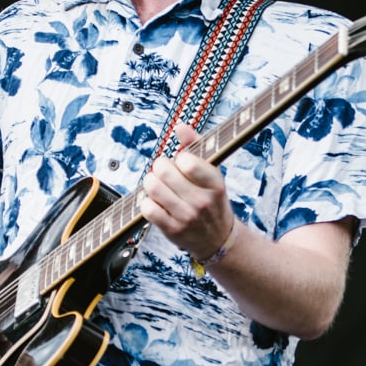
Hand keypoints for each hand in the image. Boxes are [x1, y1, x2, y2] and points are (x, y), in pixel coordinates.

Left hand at [141, 124, 235, 261]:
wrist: (218, 238)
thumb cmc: (212, 199)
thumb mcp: (212, 172)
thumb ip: (196, 146)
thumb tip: (179, 126)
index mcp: (215, 183)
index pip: (187, 162)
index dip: (178, 158)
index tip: (181, 163)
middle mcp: (202, 201)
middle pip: (164, 172)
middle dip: (159, 167)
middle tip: (164, 172)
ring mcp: (187, 217)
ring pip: (153, 188)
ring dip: (151, 182)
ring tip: (158, 185)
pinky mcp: (172, 230)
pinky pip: (147, 208)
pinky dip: (147, 202)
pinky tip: (156, 202)